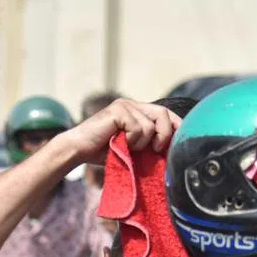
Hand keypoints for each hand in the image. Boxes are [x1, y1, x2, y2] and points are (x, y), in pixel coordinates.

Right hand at [63, 99, 180, 164]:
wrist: (77, 150)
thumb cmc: (101, 152)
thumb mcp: (130, 147)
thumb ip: (147, 143)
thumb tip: (169, 152)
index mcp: (135, 111)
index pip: (164, 113)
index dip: (176, 126)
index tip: (179, 142)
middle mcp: (131, 104)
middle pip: (163, 114)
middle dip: (165, 134)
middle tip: (156, 150)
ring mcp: (124, 105)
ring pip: (150, 125)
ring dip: (142, 142)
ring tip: (128, 147)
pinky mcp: (118, 110)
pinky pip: (138, 127)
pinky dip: (132, 140)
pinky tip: (120, 142)